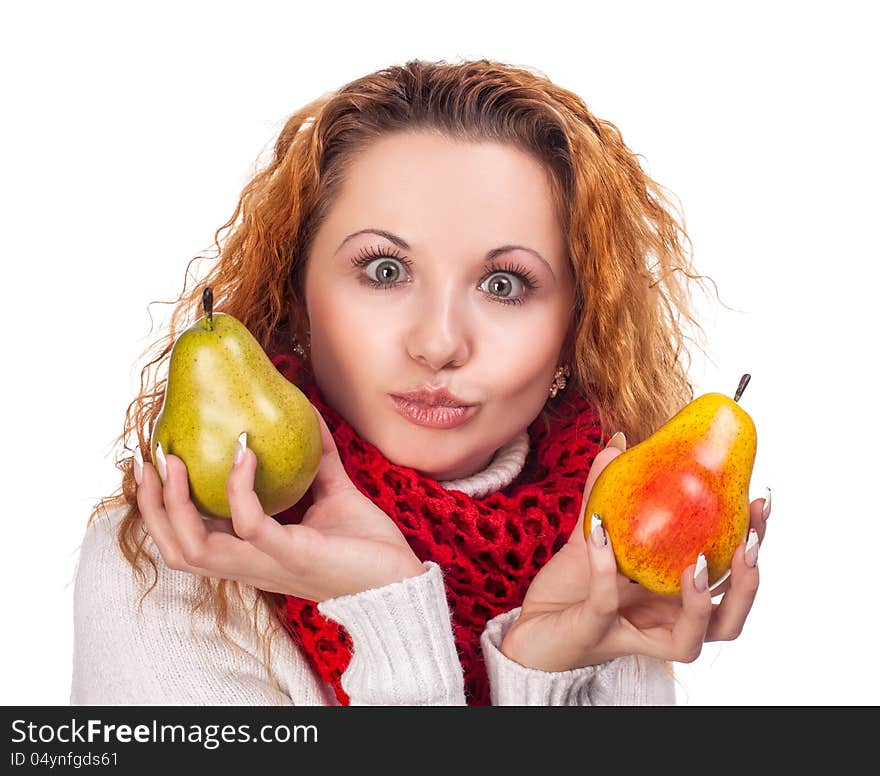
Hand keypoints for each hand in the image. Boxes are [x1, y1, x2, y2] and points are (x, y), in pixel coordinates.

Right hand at [136, 408, 424, 600]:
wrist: (399, 580)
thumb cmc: (367, 547)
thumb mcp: (335, 495)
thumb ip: (317, 462)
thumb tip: (310, 416)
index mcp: (253, 553)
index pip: (191, 539)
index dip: (163, 507)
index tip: (155, 465)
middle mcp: (250, 564)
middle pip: (175, 549)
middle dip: (151, 506)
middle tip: (148, 460)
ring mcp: (267, 563)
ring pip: (193, 547)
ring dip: (174, 503)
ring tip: (174, 461)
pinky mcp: (291, 555)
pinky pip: (249, 524)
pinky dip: (238, 488)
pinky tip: (244, 454)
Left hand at [500, 437, 768, 670]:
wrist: (530, 628)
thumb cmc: (571, 590)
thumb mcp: (593, 536)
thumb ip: (606, 493)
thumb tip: (618, 441)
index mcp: (674, 597)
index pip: (729, 577)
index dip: (753, 543)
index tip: (760, 499)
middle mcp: (665, 623)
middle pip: (728, 618)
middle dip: (746, 581)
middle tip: (747, 541)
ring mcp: (634, 634)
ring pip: (691, 639)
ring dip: (702, 602)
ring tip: (698, 563)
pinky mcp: (596, 635)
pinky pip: (606, 604)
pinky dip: (605, 569)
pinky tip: (602, 534)